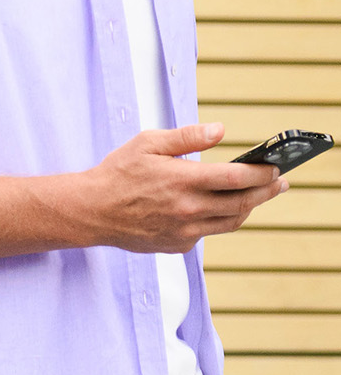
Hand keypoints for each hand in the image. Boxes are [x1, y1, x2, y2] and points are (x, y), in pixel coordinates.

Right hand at [71, 122, 284, 252]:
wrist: (92, 210)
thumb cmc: (118, 172)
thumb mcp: (147, 143)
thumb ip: (186, 136)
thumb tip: (220, 130)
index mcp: (182, 180)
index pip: (236, 178)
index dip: (262, 173)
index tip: (275, 167)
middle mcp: (188, 209)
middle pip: (243, 202)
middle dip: (267, 191)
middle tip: (281, 182)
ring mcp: (186, 231)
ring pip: (232, 221)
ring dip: (250, 207)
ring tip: (259, 194)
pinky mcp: (180, 244)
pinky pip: (210, 232)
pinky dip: (220, 219)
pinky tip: (219, 207)